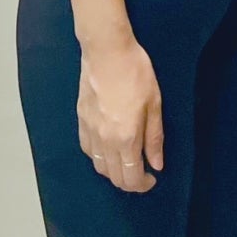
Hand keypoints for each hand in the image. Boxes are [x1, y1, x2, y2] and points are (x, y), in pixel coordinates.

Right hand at [77, 34, 164, 191]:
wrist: (107, 52)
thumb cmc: (136, 73)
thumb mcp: (154, 104)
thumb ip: (154, 138)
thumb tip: (156, 164)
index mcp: (126, 138)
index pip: (131, 177)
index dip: (143, 184)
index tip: (152, 178)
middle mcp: (105, 140)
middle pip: (113, 176)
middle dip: (129, 182)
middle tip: (142, 174)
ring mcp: (90, 131)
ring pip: (98, 166)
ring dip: (113, 172)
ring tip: (126, 163)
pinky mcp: (80, 120)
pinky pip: (87, 150)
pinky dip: (98, 158)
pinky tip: (108, 150)